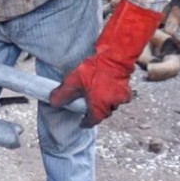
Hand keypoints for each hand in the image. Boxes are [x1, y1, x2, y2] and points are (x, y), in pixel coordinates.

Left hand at [49, 0, 164, 126]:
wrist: (114, 58)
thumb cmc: (94, 71)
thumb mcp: (73, 82)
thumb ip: (62, 94)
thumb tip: (53, 102)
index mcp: (99, 107)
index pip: (93, 121)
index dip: (86, 122)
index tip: (82, 123)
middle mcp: (112, 105)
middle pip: (103, 113)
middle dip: (96, 111)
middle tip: (88, 107)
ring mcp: (121, 97)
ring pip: (112, 104)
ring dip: (105, 102)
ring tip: (97, 96)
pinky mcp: (127, 89)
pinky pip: (119, 96)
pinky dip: (113, 94)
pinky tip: (107, 87)